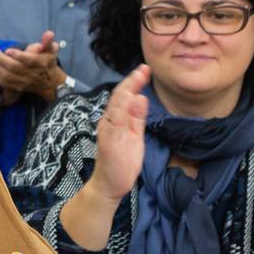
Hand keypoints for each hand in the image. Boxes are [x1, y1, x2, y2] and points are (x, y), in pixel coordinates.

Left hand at [0, 31, 64, 102]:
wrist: (49, 83)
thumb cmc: (48, 62)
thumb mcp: (51, 50)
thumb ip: (48, 41)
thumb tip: (49, 33)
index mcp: (41, 63)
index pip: (29, 60)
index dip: (18, 55)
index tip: (8, 49)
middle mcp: (31, 74)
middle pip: (14, 67)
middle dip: (0, 58)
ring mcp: (23, 82)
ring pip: (6, 75)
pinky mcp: (16, 87)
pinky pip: (2, 82)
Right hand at [88, 65, 150, 205]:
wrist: (109, 184)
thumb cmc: (122, 161)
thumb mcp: (134, 136)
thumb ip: (137, 118)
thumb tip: (141, 97)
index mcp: (116, 119)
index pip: (124, 97)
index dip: (134, 82)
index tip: (145, 69)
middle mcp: (110, 122)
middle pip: (119, 98)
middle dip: (131, 82)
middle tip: (144, 68)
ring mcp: (108, 131)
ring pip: (115, 107)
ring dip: (126, 92)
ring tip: (137, 78)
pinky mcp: (109, 142)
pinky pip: (114, 123)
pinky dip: (121, 111)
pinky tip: (131, 101)